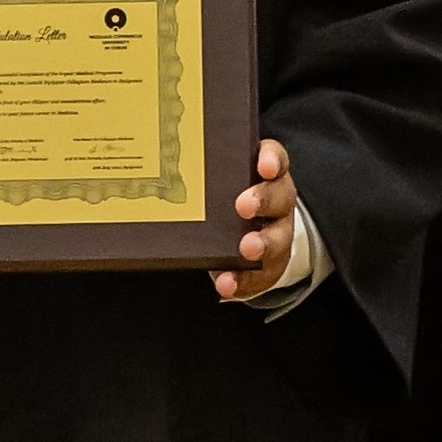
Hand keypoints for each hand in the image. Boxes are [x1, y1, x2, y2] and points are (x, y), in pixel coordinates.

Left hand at [212, 137, 301, 300]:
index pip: (274, 158)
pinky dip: (242, 280)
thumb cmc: (226, 200)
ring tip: (247, 249)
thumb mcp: (219, 182)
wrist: (246, 241)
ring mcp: (277, 234)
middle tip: (244, 206)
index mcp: (265, 174)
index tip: (264, 166)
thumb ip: (202, 174)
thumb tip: (161, 171)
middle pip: (280, 196)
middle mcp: (277, 202)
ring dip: (262, 243)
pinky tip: (227, 283)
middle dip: (263, 200)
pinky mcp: (268, 266)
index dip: (272, 159)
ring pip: (278, 237)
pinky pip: (259, 275)